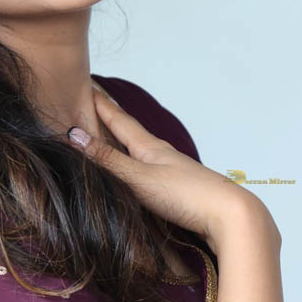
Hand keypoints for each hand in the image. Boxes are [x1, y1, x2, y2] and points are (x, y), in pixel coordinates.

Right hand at [70, 86, 270, 255]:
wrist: (228, 215)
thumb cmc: (186, 194)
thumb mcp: (140, 177)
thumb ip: (108, 160)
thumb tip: (74, 136)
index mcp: (148, 146)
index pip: (118, 119)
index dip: (100, 104)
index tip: (84, 86)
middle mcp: (158, 154)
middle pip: (128, 131)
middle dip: (107, 119)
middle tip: (90, 105)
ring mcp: (168, 171)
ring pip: (137, 150)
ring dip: (119, 141)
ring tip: (104, 135)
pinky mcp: (175, 189)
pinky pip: (144, 169)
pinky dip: (130, 163)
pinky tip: (130, 170)